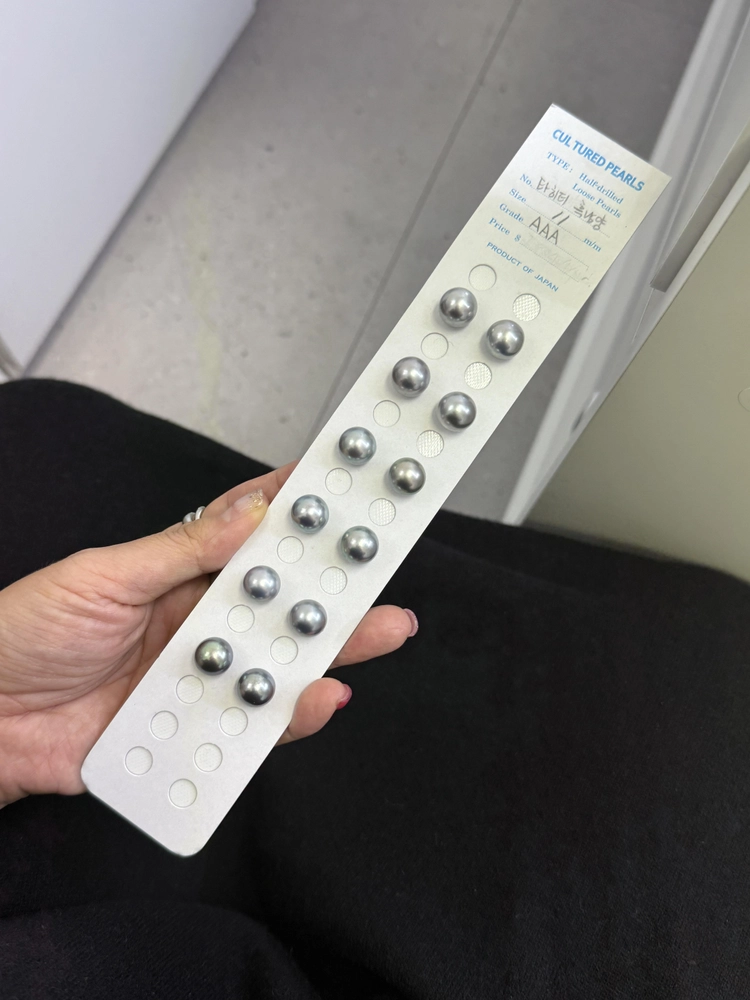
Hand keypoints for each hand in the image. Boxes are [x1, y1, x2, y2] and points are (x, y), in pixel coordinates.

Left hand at [0, 464, 416, 804]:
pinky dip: (288, 713)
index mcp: (177, 572)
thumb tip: (251, 513)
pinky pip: (252, 722)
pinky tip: (320, 696)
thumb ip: (181, 551)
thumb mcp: (103, 577)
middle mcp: (198, 622)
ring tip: (380, 631)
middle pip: (280, 601)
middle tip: (383, 571)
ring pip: (279, 659)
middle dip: (335, 584)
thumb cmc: (25, 632)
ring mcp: (200, 675)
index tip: (344, 487)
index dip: (296, 511)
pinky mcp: (194, 725)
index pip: (249, 535)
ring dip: (331, 647)